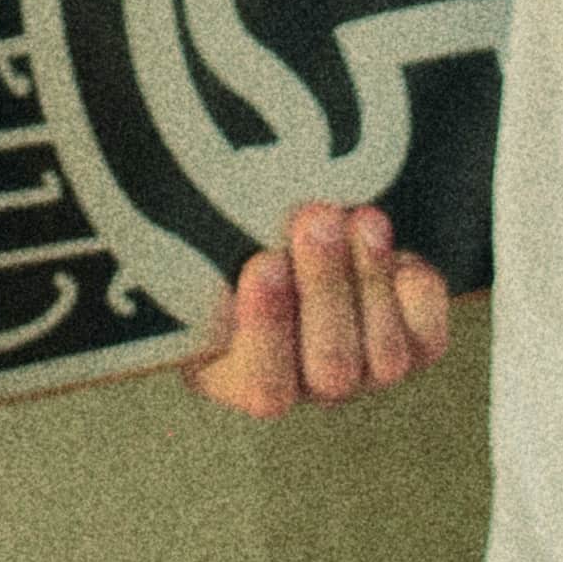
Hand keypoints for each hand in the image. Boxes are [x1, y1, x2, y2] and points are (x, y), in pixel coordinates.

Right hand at [181, 199, 449, 416]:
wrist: (300, 230)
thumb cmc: (232, 232)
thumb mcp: (200, 235)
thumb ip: (190, 228)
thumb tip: (132, 174)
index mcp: (241, 378)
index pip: (265, 386)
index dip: (268, 330)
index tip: (261, 262)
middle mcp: (310, 387)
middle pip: (330, 368)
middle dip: (326, 288)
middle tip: (313, 218)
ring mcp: (368, 372)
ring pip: (386, 358)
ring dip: (371, 280)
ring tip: (358, 217)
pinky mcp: (416, 346)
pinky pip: (430, 337)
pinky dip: (413, 288)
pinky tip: (385, 243)